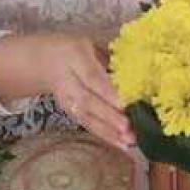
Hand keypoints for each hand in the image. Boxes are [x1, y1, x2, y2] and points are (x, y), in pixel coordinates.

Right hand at [40, 33, 134, 150]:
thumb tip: (143, 70)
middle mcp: (68, 80)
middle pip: (88, 101)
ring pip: (86, 117)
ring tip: (129, 141)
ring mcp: (67, 99)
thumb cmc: (77, 50)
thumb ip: (113, 57)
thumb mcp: (92, 44)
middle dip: (109, 116)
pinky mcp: (70, 113)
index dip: (107, 92)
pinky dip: (105, 136)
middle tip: (128, 127)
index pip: (92, 77)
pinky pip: (88, 125)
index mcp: (76, 56)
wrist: (46, 61)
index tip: (124, 104)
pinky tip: (122, 145)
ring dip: (108, 131)